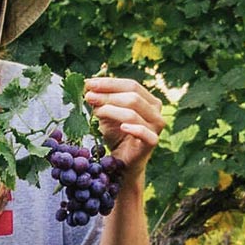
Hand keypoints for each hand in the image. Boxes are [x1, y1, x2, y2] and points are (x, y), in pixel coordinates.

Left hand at [83, 77, 165, 194]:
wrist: (123, 161)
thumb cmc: (117, 135)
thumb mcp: (107, 114)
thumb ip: (101, 100)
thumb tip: (88, 86)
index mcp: (149, 100)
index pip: (131, 85)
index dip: (110, 83)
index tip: (89, 84)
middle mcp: (156, 112)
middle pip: (133, 96)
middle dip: (108, 95)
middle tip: (89, 97)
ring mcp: (156, 128)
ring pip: (134, 113)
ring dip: (111, 110)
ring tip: (96, 112)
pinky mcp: (152, 143)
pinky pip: (145, 134)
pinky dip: (133, 129)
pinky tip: (121, 127)